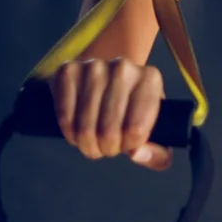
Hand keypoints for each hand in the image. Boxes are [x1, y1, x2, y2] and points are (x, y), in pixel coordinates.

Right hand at [49, 57, 172, 170]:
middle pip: (108, 131)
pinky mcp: (68, 70)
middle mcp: (124, 68)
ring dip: (85, 144)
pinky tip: (75, 132)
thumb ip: (158, 153)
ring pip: (85, 127)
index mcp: (150, 79)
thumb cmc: (134, 110)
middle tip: (105, 148)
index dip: (128, 146)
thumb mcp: (156, 130)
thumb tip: (136, 154)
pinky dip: (68, 133)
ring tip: (91, 142)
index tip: (126, 144)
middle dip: (105, 149)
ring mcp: (94, 66)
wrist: (106, 79)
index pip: (136, 130)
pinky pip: (64, 116)